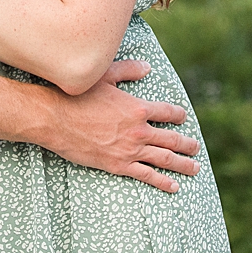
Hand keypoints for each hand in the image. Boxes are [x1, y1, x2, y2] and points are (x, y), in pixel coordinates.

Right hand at [41, 61, 202, 192]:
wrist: (56, 119)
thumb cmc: (78, 95)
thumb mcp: (105, 76)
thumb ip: (129, 70)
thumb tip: (147, 67)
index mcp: (138, 108)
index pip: (167, 112)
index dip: (178, 115)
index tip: (183, 117)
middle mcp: (139, 130)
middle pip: (172, 139)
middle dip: (187, 144)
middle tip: (196, 147)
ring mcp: (130, 149)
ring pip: (165, 159)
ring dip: (183, 164)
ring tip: (194, 167)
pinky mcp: (119, 165)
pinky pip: (147, 175)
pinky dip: (163, 181)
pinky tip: (174, 185)